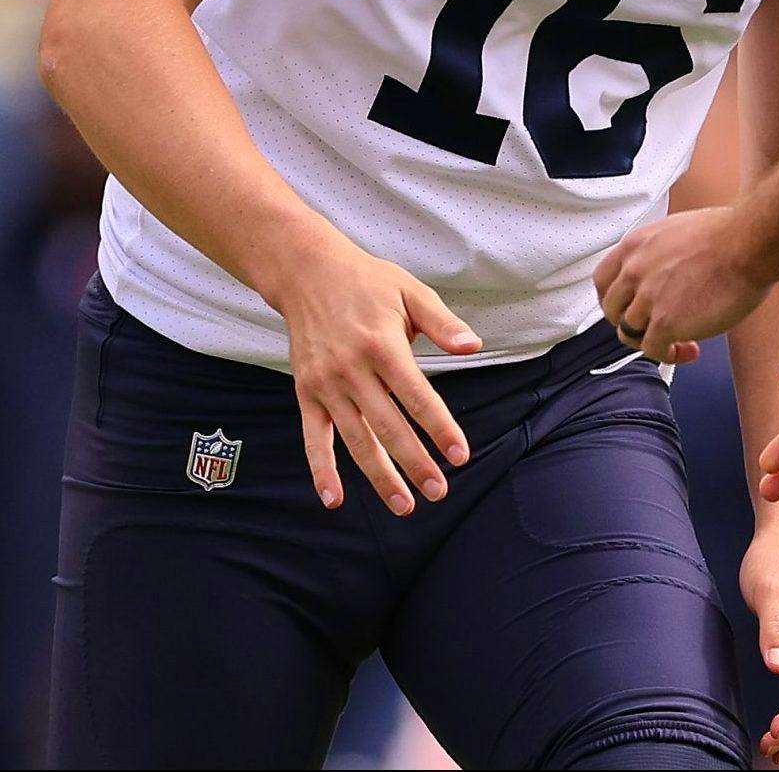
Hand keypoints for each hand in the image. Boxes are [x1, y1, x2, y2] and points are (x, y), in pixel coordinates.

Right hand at [261, 228, 482, 514]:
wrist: (307, 273)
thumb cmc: (368, 282)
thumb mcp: (410, 291)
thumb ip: (442, 323)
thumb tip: (473, 347)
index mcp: (383, 345)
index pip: (418, 397)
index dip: (440, 428)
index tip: (460, 456)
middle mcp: (353, 369)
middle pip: (389, 426)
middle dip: (415, 463)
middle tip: (438, 492)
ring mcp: (326, 384)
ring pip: (356, 439)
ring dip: (379, 476)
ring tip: (403, 505)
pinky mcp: (305, 393)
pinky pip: (313, 438)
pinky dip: (322, 470)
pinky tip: (334, 499)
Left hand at [593, 206, 768, 363]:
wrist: (750, 244)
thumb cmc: (730, 234)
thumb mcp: (679, 231)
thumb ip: (661, 253)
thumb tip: (667, 271)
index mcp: (636, 245)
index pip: (603, 279)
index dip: (614, 299)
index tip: (629, 307)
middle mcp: (634, 270)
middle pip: (613, 309)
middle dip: (632, 322)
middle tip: (654, 328)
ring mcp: (647, 297)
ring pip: (629, 332)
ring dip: (652, 341)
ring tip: (680, 342)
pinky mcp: (665, 322)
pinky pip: (652, 350)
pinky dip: (668, 355)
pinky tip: (689, 350)